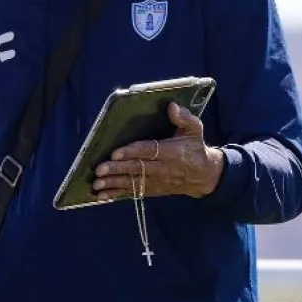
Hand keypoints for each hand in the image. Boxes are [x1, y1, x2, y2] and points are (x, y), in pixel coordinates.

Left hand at [93, 102, 224, 200]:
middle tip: (99, 169)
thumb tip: (171, 106)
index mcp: (173, 152)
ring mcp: (157, 181)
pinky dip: (117, 194)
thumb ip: (184, 118)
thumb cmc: (195, 148)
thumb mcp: (195, 130)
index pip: (150, 151)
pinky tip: (102, 195)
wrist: (205, 175)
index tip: (115, 153)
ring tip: (96, 184)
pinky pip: (134, 192)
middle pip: (137, 168)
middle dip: (117, 169)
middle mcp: (163, 168)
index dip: (132, 152)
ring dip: (113, 183)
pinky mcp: (153, 189)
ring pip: (133, 183)